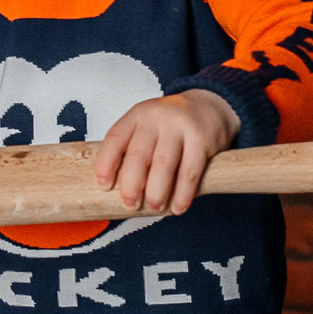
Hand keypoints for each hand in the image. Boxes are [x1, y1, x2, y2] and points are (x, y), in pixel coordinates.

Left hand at [94, 89, 239, 212]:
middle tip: (130, 204)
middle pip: (138, 155)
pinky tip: (178, 207)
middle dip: (131, 185)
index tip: (103, 187)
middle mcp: (156, 117)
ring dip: (157, 192)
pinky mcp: (201, 138)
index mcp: (137, 116)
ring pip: (163, 165)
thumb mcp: (147, 126)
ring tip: (154, 207)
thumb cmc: (171, 125)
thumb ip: (133, 149)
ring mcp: (179, 126)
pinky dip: (183, 193)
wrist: (209, 106)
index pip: (115, 139)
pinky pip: (190, 171)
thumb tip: (118, 191)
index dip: (106, 164)